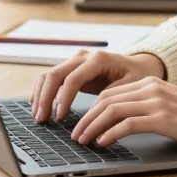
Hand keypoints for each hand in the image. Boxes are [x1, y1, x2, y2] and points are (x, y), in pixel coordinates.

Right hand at [31, 51, 166, 122]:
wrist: (139, 66)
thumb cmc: (137, 77)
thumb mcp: (131, 87)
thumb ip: (112, 97)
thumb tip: (94, 115)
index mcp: (99, 59)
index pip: (73, 79)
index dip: (63, 99)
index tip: (59, 117)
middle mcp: (84, 56)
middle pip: (55, 74)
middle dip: (45, 98)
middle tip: (41, 120)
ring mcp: (75, 60)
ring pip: (49, 74)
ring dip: (40, 95)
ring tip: (39, 116)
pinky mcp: (71, 68)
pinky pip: (51, 77)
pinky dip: (42, 90)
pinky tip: (38, 105)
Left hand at [68, 77, 176, 148]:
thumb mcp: (169, 104)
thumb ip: (147, 106)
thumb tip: (121, 120)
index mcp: (150, 82)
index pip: (111, 93)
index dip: (92, 109)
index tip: (82, 123)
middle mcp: (151, 88)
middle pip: (107, 100)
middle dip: (87, 118)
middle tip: (76, 134)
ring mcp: (156, 102)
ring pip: (112, 111)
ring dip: (93, 126)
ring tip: (83, 140)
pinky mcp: (162, 119)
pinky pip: (128, 124)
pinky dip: (111, 133)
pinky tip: (103, 142)